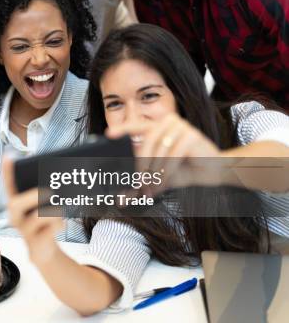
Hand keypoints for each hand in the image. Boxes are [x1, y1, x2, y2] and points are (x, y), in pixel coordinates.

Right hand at [2, 158, 62, 265]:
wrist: (43, 251)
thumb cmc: (44, 223)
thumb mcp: (43, 207)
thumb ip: (45, 194)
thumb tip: (55, 181)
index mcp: (16, 203)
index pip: (9, 186)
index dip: (7, 172)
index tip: (7, 156)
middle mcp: (15, 216)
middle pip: (15, 204)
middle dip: (32, 196)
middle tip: (49, 191)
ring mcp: (23, 230)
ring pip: (38, 217)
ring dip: (54, 212)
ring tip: (59, 212)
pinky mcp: (34, 243)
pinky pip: (49, 230)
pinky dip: (59, 225)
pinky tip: (60, 226)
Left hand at [106, 113, 221, 195]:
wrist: (214, 172)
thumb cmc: (184, 171)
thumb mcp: (158, 179)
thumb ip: (140, 186)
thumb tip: (120, 199)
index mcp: (157, 127)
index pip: (136, 126)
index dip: (123, 129)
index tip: (108, 134)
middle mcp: (168, 122)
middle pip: (146, 144)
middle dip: (141, 168)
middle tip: (139, 186)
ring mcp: (181, 127)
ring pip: (159, 151)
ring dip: (154, 173)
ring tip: (152, 189)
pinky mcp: (192, 135)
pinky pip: (172, 155)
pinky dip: (166, 172)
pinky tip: (163, 183)